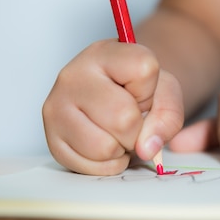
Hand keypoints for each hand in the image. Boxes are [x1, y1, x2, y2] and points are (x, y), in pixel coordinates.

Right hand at [43, 39, 183, 174]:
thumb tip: (146, 148)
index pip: (143, 69)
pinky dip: (107, 164)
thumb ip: (168, 116)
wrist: (111, 99)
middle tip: (130, 120)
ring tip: (116, 133)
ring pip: (103, 147)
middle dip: (137, 129)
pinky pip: (90, 166)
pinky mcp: (52, 140)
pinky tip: (105, 145)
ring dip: (121, 149)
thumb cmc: (136, 91)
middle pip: (123, 118)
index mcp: (103, 53)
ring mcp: (56, 109)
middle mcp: (72, 76)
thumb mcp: (164, 91)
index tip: (139, 91)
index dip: (149, 89)